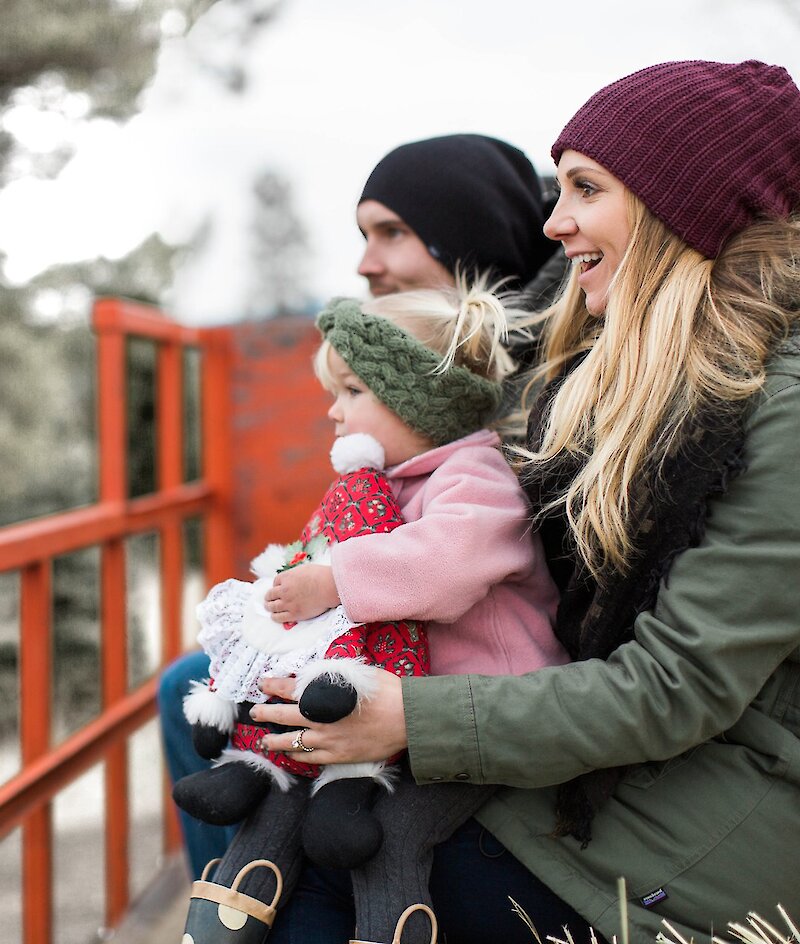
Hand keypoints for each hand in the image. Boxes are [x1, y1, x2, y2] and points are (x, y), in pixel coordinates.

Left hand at [249, 671, 407, 763]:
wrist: (405, 718)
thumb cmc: (386, 691)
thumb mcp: (358, 674)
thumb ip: (335, 676)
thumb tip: (320, 674)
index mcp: (323, 695)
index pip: (290, 688)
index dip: (273, 686)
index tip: (262, 684)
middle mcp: (320, 718)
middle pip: (283, 716)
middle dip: (265, 713)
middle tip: (255, 713)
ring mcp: (328, 740)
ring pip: (292, 742)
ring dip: (274, 741)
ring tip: (263, 741)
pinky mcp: (338, 755)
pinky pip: (311, 758)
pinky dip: (298, 755)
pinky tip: (292, 753)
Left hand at [265, 564, 339, 622]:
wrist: (330, 587)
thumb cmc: (321, 576)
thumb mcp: (304, 569)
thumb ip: (295, 575)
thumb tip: (293, 579)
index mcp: (286, 577)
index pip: (275, 582)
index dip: (276, 586)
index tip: (278, 589)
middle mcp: (284, 590)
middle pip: (270, 595)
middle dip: (269, 597)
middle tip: (268, 599)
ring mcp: (288, 603)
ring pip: (273, 607)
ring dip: (269, 607)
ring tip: (268, 608)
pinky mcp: (294, 614)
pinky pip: (279, 617)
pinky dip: (275, 617)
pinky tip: (274, 616)